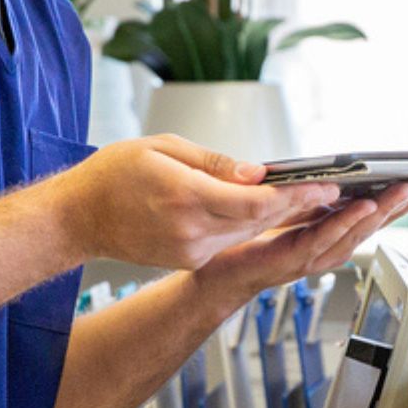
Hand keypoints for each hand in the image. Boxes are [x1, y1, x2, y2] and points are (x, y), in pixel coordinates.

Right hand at [56, 134, 340, 269]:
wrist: (78, 217)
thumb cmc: (113, 175)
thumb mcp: (164, 148)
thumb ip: (216, 163)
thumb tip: (257, 173)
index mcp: (186, 197)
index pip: (256, 204)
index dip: (295, 196)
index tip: (324, 187)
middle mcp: (191, 232)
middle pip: (259, 221)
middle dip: (298, 205)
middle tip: (330, 189)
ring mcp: (189, 251)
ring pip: (247, 232)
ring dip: (278, 216)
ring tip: (310, 197)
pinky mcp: (187, 260)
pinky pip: (228, 239)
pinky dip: (250, 225)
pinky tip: (268, 210)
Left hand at [197, 177, 407, 302]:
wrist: (219, 275)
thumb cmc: (255, 243)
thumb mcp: (297, 212)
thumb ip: (322, 197)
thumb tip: (348, 173)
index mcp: (338, 231)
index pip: (383, 210)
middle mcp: (334, 245)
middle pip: (382, 220)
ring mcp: (317, 254)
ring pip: (360, 229)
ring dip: (387, 208)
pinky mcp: (293, 257)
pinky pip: (325, 235)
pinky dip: (347, 221)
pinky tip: (365, 205)